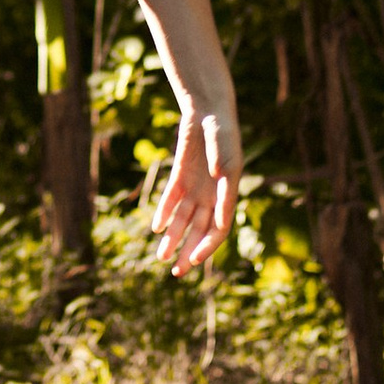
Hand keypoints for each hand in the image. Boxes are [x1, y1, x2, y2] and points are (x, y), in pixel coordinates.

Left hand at [151, 94, 240, 276]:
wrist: (208, 112)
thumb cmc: (223, 134)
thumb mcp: (226, 156)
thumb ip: (224, 180)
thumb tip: (221, 204)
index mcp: (227, 195)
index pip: (218, 230)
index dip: (207, 247)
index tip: (195, 261)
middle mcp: (211, 195)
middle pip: (199, 231)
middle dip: (188, 252)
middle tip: (176, 272)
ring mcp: (195, 187)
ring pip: (182, 220)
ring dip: (173, 238)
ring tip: (161, 257)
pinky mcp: (180, 177)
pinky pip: (171, 200)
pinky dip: (164, 214)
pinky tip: (156, 228)